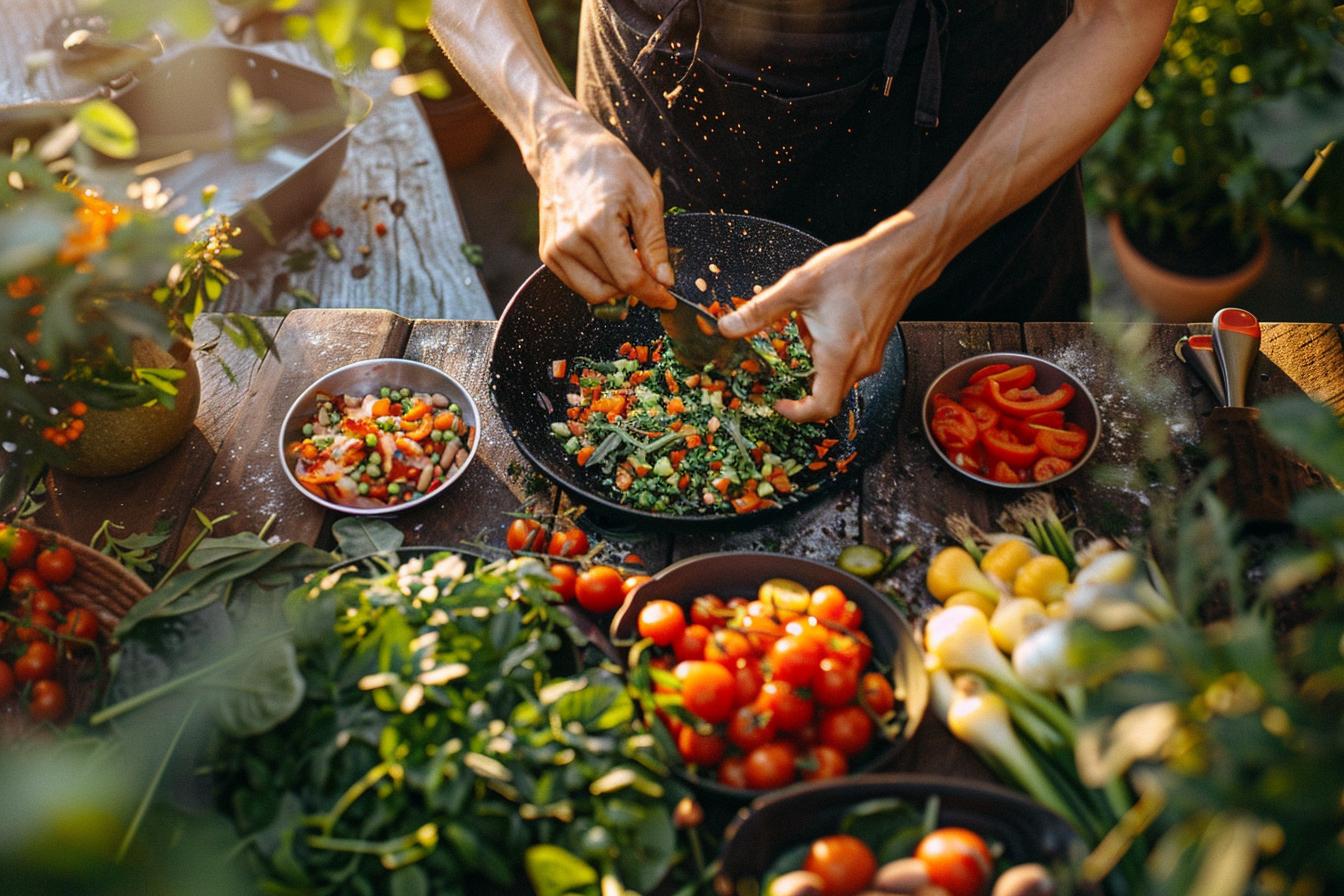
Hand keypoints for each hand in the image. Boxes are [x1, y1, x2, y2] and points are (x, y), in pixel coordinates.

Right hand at [532, 112, 675, 309]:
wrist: (565, 149)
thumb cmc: (609, 166)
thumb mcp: (646, 198)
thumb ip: (655, 244)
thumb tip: (664, 281)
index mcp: (596, 226)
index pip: (629, 279)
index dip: (653, 293)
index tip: (668, 299)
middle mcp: (569, 242)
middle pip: (613, 288)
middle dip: (637, 284)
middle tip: (648, 262)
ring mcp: (554, 250)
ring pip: (595, 293)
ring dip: (617, 283)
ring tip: (626, 254)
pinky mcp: (548, 254)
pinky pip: (580, 284)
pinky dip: (599, 278)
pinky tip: (608, 253)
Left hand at [718, 216, 939, 422]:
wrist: (900, 257)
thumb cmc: (855, 269)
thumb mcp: (798, 287)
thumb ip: (760, 312)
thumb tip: (727, 328)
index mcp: (838, 355)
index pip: (820, 408)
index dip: (796, 413)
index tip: (779, 403)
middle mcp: (859, 364)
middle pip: (826, 395)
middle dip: (801, 380)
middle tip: (786, 353)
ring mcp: (871, 358)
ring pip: (835, 377)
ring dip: (814, 360)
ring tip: (809, 322)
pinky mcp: (875, 349)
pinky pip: (847, 364)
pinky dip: (829, 351)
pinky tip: (826, 319)